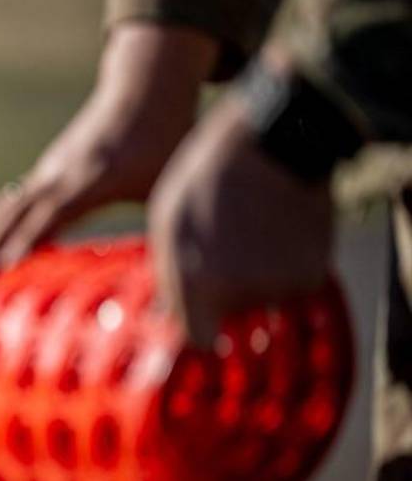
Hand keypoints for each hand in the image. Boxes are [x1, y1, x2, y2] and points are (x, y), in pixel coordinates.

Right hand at [0, 24, 218, 281]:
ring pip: (3, 208)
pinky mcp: (43, 175)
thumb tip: (174, 286)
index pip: (54, 211)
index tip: (5, 267)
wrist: (145, 90)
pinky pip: (7, 204)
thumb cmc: (167, 142)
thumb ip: (167, 232)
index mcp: (95, 176)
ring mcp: (47, 172)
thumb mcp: (172, 186)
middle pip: (14, 211)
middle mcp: (61, 173)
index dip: (29, 238)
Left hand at [148, 93, 334, 347]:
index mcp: (195, 282)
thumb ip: (170, 272)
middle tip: (226, 245)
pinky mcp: (311, 275)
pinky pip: (292, 284)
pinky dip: (287, 265)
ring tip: (250, 228)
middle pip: (230, 314)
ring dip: (256, 275)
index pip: (198, 337)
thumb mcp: (167, 222)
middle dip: (225, 291)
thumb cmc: (207, 178)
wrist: (275, 143)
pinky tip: (278, 229)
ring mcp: (277, 285)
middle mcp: (237, 292)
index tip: (200, 312)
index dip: (199, 323)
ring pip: (261, 297)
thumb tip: (171, 313)